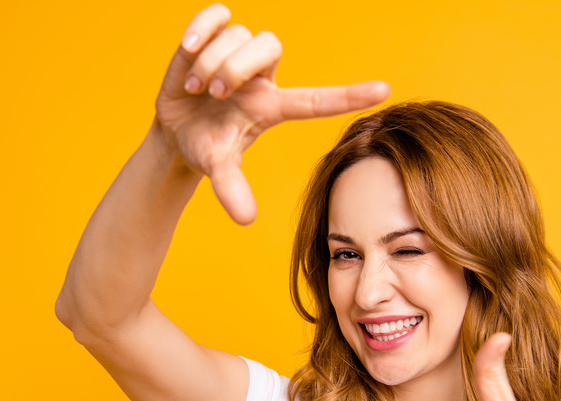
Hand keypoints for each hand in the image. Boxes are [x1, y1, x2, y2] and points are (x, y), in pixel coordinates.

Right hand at [154, 4, 389, 224]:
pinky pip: (220, 13)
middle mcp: (262, 76)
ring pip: (241, 34)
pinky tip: (189, 47)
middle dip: (235, 67)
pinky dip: (203, 26)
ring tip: (196, 88)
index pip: (317, 99)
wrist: (175, 128)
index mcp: (273, 107)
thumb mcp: (217, 167)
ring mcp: (240, 53)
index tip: (385, 90)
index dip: (350, 96)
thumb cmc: (205, 146)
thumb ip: (232, 188)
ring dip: (211, 60)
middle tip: (214, 93)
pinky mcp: (216, 35)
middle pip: (269, 45)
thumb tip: (246, 219)